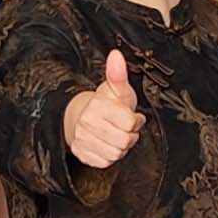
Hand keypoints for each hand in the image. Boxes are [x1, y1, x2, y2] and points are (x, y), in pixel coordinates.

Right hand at [63, 50, 144, 168]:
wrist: (81, 116)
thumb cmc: (105, 104)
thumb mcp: (116, 88)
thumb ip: (118, 73)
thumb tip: (116, 55)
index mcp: (98, 106)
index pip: (130, 123)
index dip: (136, 121)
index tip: (132, 116)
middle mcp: (87, 123)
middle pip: (124, 141)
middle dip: (130, 135)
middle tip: (125, 128)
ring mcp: (83, 139)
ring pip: (116, 154)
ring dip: (121, 147)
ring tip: (117, 135)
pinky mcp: (82, 153)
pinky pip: (105, 162)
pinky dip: (110, 156)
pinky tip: (108, 144)